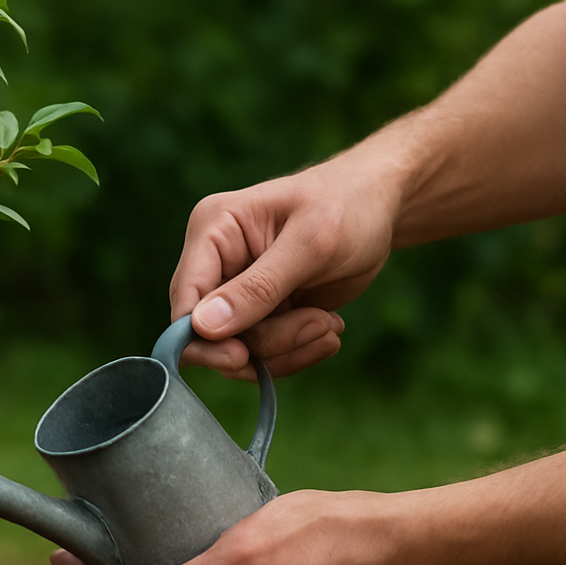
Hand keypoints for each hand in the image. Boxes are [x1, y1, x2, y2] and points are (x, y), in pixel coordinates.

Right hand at [170, 155, 401, 377]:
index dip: (202, 336)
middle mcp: (216, 263)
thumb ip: (258, 287)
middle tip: (318, 326)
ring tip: (330, 324)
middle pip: (212, 332)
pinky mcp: (261, 313)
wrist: (379, 209)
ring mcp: (237, 291)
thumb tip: (203, 327)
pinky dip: (296, 352)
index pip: (186, 297)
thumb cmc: (346, 207)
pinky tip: (330, 329)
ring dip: (287, 348)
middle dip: (263, 342)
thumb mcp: (310, 245)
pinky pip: (264, 354)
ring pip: (240, 348)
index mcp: (213, 231)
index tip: (242, 357)